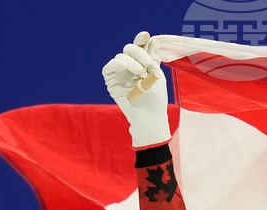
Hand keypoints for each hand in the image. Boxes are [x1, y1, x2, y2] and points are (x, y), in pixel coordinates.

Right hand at [102, 31, 170, 148]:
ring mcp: (120, 73)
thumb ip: (153, 57)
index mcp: (142, 64)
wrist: (149, 117)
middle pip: (129, 49)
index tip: (145, 35)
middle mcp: (130, 66)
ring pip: (121, 57)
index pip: (140, 47)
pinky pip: (109, 67)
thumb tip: (153, 39)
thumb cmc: (156, 99)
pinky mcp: (111, 81)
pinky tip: (125, 67)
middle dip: (139, 52)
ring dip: (132, 62)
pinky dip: (117, 64)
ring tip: (141, 74)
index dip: (141, 40)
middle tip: (148, 64)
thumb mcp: (156, 74)